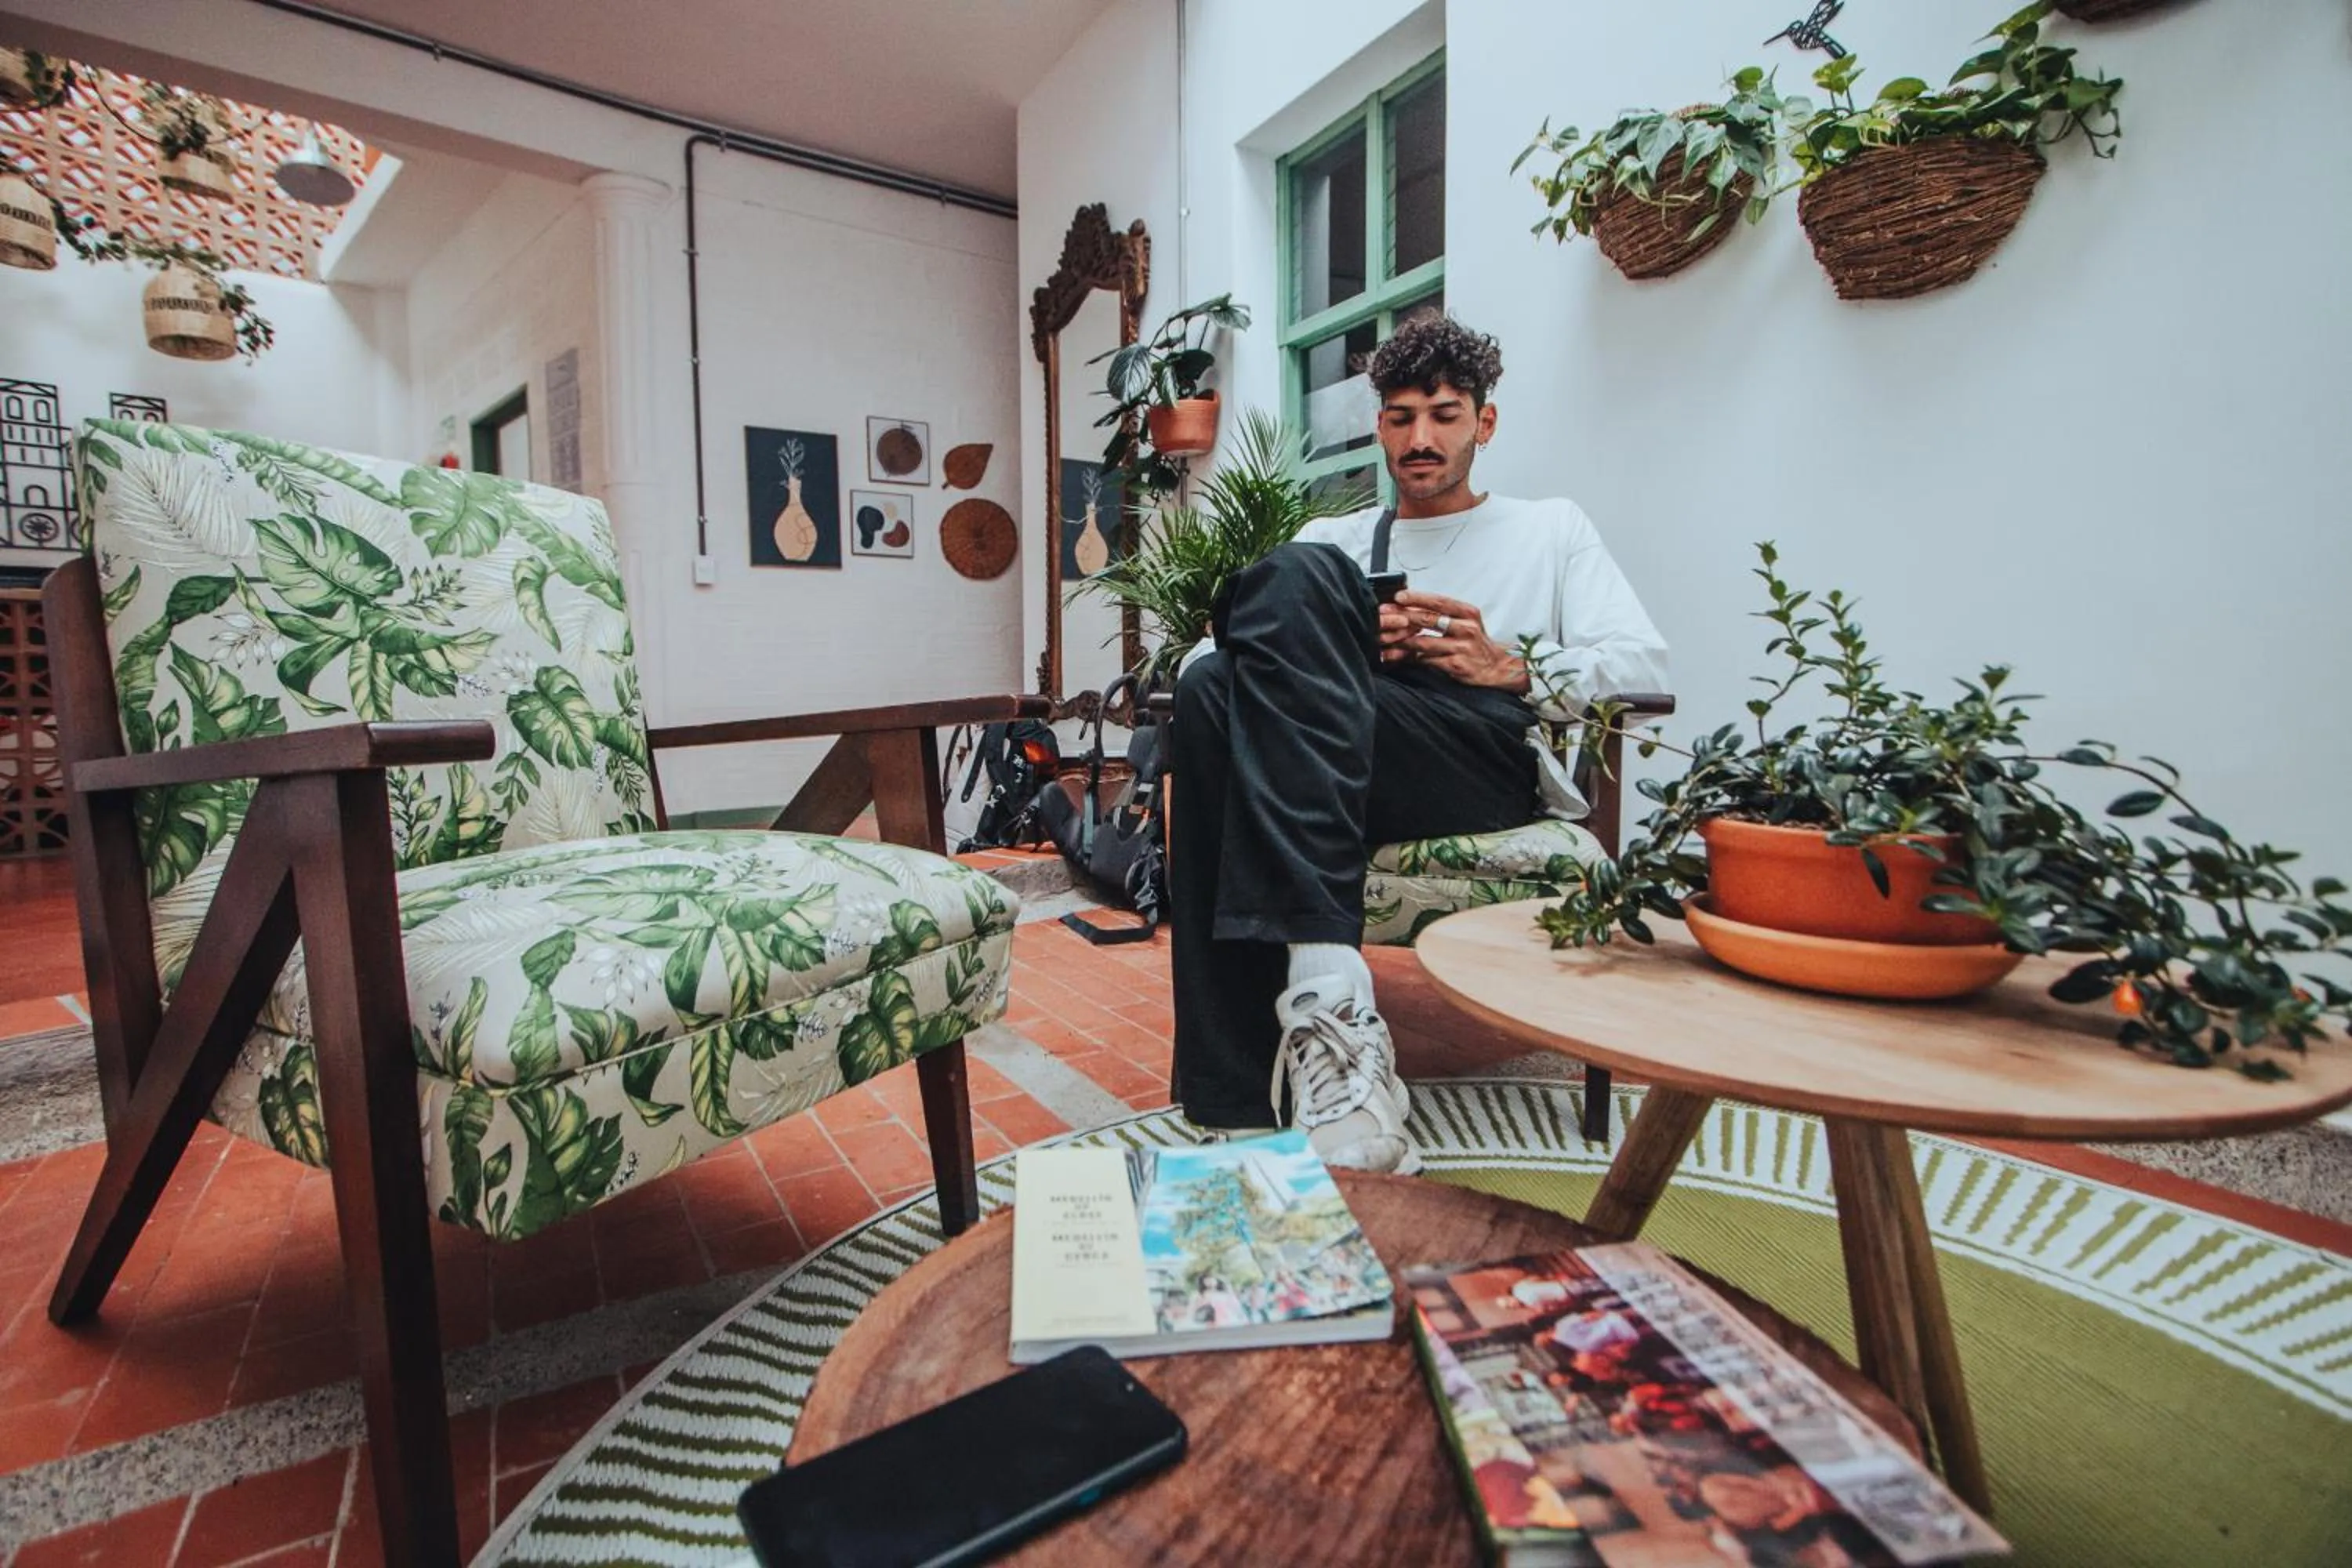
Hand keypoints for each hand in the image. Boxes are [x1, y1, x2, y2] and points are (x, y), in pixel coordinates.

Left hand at [1385, 591, 1529, 692]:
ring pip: (1424, 642)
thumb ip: (1443, 614)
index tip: (1398, 597)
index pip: (1439, 601)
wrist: (1497, 667)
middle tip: (1384, 617)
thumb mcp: (1466, 622)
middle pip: (1429, 619)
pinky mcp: (1456, 665)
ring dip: (1401, 641)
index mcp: (1467, 613)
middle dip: (1403, 617)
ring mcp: (1462, 648)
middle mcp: (1466, 628)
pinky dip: (1410, 658)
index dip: (1417, 598)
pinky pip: (1427, 660)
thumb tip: (1410, 606)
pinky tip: (1397, 657)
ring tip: (1384, 639)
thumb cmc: (1476, 643)